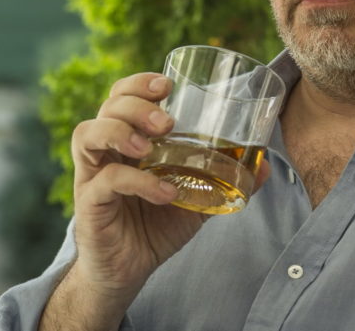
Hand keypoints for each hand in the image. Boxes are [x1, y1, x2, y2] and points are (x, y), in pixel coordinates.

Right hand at [66, 72, 269, 304]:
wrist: (129, 272)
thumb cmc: (157, 226)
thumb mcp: (198, 199)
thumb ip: (226, 180)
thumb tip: (266, 165)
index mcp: (128, 141)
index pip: (122, 96)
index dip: (139, 83)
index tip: (167, 85)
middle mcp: (106, 152)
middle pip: (107, 107)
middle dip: (136, 104)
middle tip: (166, 122)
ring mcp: (92, 176)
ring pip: (88, 133)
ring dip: (121, 131)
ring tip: (151, 146)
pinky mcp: (89, 204)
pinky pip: (105, 182)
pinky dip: (137, 181)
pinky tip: (165, 191)